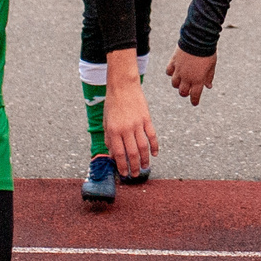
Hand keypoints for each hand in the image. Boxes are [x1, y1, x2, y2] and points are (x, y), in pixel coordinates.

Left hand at [103, 51, 158, 173]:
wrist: (123, 85)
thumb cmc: (112, 103)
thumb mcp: (105, 121)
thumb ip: (109, 138)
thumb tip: (113, 154)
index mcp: (113, 130)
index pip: (119, 153)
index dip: (122, 166)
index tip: (124, 174)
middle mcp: (125, 129)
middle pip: (132, 153)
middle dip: (134, 167)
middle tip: (135, 175)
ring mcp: (137, 124)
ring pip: (143, 147)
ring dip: (145, 159)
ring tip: (145, 168)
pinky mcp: (146, 118)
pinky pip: (152, 135)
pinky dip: (154, 146)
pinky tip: (154, 154)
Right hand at [165, 48, 215, 104]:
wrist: (198, 39)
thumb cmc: (207, 53)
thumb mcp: (212, 66)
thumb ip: (209, 77)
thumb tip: (208, 86)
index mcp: (198, 80)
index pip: (195, 96)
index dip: (194, 101)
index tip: (195, 103)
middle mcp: (187, 78)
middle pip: (182, 92)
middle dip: (185, 93)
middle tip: (188, 91)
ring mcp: (179, 70)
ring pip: (174, 84)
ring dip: (178, 84)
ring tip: (181, 81)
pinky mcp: (173, 62)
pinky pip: (169, 72)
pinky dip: (171, 73)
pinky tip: (175, 71)